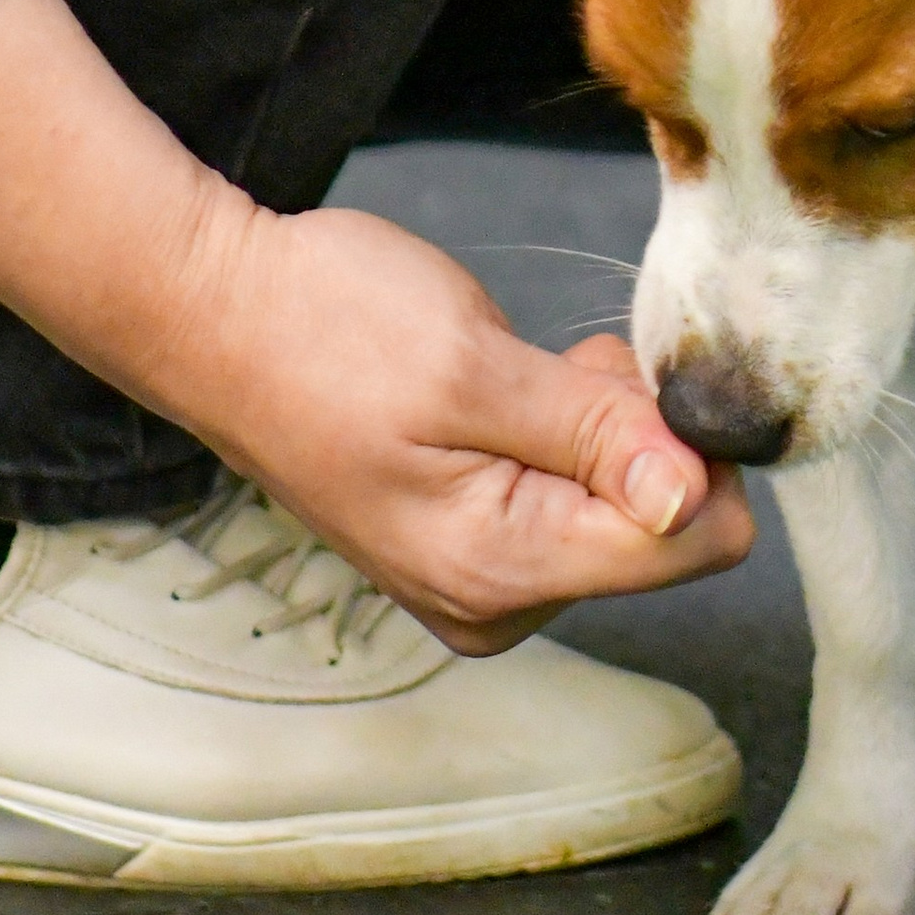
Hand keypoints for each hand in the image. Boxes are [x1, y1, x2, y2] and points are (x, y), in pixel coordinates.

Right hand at [0, 0, 752, 650]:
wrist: (216, 313)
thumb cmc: (325, 327)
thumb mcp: (475, 364)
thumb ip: (596, 434)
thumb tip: (698, 496)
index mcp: (502, 572)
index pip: (695, 542)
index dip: (691, 446)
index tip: (622, 376)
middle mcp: (498, 601)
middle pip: (667, 530)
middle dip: (638, 433)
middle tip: (552, 366)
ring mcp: (483, 579)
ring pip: (627, 507)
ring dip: (599, 426)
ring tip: (515, 375)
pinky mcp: (474, 543)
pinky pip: (577, 498)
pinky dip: (567, 434)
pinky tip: (507, 393)